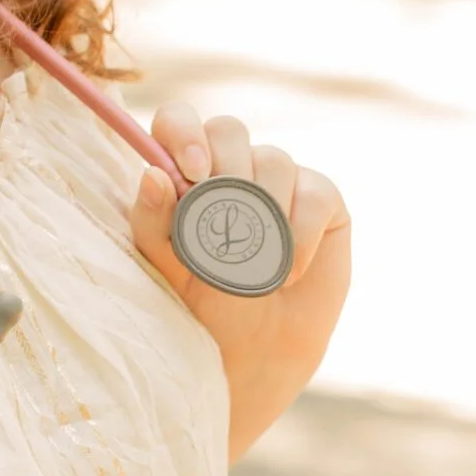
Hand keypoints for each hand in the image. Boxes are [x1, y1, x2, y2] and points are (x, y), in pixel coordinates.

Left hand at [130, 105, 350, 459]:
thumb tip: (152, 174)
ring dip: (262, 215)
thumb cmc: (201, 306)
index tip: (190, 171)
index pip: (178, 121)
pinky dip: (299, 234)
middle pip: (229, 129)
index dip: (184, 132)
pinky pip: (315, 192)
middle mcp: (231, 167)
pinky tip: (288, 272)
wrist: (253, 355)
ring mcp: (279, 179)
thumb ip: (152, 221)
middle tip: (223, 220)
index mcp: (183, 173)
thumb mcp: (164, 268)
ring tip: (253, 269)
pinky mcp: (322, 200)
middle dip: (226, 170)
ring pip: (274, 159)